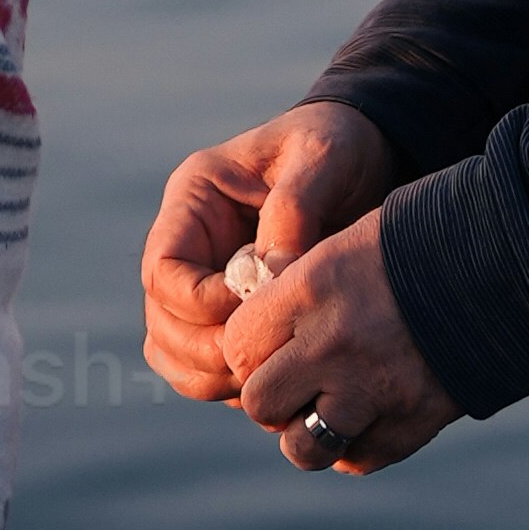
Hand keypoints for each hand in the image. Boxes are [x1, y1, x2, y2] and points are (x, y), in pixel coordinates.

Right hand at [141, 99, 393, 402]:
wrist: (367, 157)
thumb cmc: (339, 145)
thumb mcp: (323, 157)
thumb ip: (293, 210)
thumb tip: (270, 275)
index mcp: (194, 199)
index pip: (163, 268)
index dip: (200, 304)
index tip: (255, 311)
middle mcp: (189, 245)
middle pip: (161, 320)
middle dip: (205, 351)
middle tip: (262, 363)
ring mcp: (203, 282)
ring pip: (174, 351)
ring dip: (211, 376)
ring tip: (269, 374)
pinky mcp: (228, 314)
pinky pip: (203, 365)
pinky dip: (227, 384)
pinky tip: (276, 377)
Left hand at [231, 206, 460, 478]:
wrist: (512, 260)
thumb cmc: (420, 240)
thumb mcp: (345, 243)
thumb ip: (296, 288)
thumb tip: (254, 327)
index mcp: (312, 290)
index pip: (236, 346)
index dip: (247, 348)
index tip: (267, 341)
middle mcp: (336, 345)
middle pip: (260, 403)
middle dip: (272, 394)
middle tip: (295, 377)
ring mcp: (375, 391)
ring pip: (303, 447)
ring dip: (308, 431)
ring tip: (327, 405)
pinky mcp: (413, 424)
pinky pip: (357, 458)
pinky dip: (356, 442)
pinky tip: (369, 412)